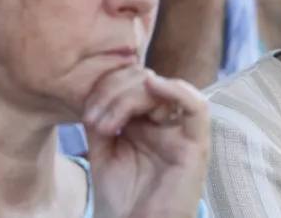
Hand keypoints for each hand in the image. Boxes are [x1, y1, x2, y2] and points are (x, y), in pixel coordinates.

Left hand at [84, 66, 209, 217]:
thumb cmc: (121, 200)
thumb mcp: (103, 151)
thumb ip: (102, 119)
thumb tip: (93, 88)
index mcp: (145, 121)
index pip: (131, 81)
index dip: (106, 86)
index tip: (84, 113)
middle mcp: (166, 122)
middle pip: (145, 80)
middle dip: (113, 92)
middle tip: (91, 119)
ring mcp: (181, 132)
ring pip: (163, 88)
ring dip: (130, 96)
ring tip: (107, 125)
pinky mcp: (195, 146)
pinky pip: (196, 108)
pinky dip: (176, 90)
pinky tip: (153, 86)